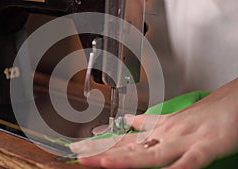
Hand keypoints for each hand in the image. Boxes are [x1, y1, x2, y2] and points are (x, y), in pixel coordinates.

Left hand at [70, 79, 237, 168]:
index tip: (79, 147)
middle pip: (129, 147)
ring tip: (102, 162)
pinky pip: (188, 163)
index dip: (99, 145)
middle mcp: (165, 134)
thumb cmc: (201, 115)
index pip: (123, 139)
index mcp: (157, 130)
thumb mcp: (170, 120)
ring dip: (126, 159)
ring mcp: (183, 141)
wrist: (231, 103)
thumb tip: (128, 122)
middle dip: (102, 153)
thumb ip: (147, 123)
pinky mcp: (205, 148)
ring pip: (150, 154)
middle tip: (78, 155)